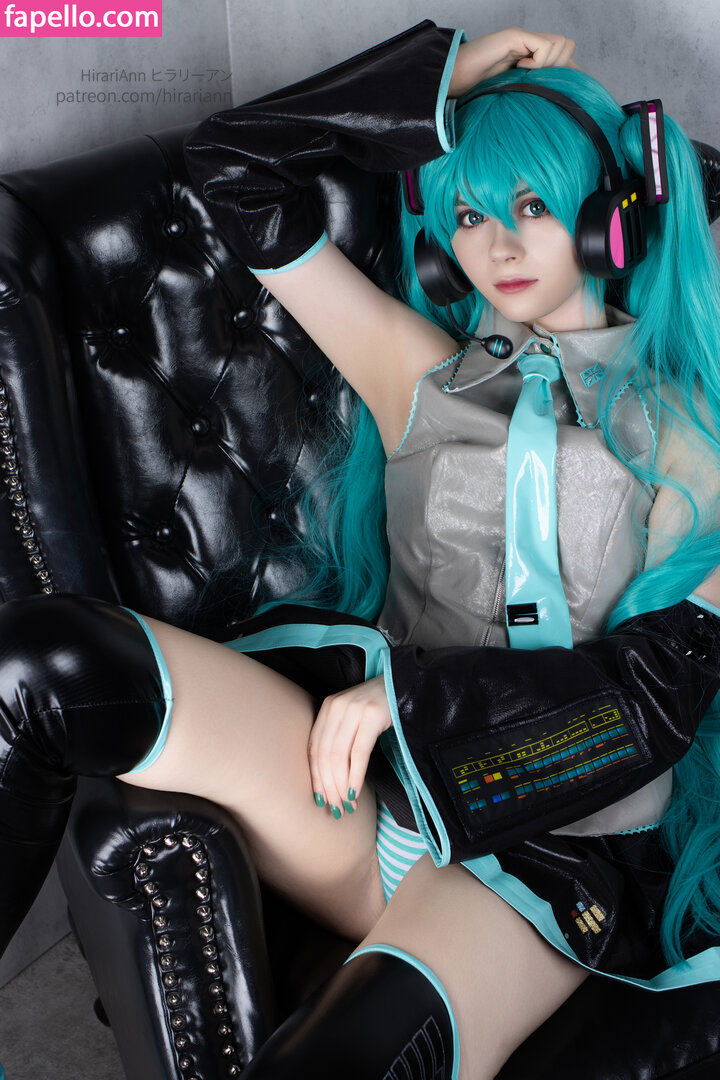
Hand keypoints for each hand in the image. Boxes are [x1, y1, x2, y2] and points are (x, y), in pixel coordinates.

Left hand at [308, 675, 391, 818]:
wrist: (405, 683)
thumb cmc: (380, 706)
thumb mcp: (354, 717)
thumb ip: (340, 738)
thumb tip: (330, 779)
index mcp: (328, 707)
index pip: (313, 748)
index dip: (315, 777)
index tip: (320, 800)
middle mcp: (337, 706)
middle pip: (324, 754)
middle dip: (328, 786)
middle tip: (335, 809)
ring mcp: (354, 709)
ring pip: (338, 755)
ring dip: (340, 786)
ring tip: (346, 805)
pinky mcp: (372, 714)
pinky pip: (359, 752)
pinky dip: (355, 776)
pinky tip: (355, 792)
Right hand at [449, 28, 577, 97]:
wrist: (454, 82)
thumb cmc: (476, 94)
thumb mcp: (513, 98)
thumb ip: (532, 95)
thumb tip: (557, 106)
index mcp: (530, 59)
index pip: (565, 57)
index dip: (570, 73)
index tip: (566, 94)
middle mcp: (530, 45)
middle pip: (568, 47)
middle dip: (561, 67)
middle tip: (539, 81)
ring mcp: (524, 39)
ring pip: (561, 43)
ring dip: (549, 64)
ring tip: (527, 74)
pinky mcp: (516, 36)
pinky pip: (545, 46)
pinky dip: (539, 61)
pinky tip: (520, 68)